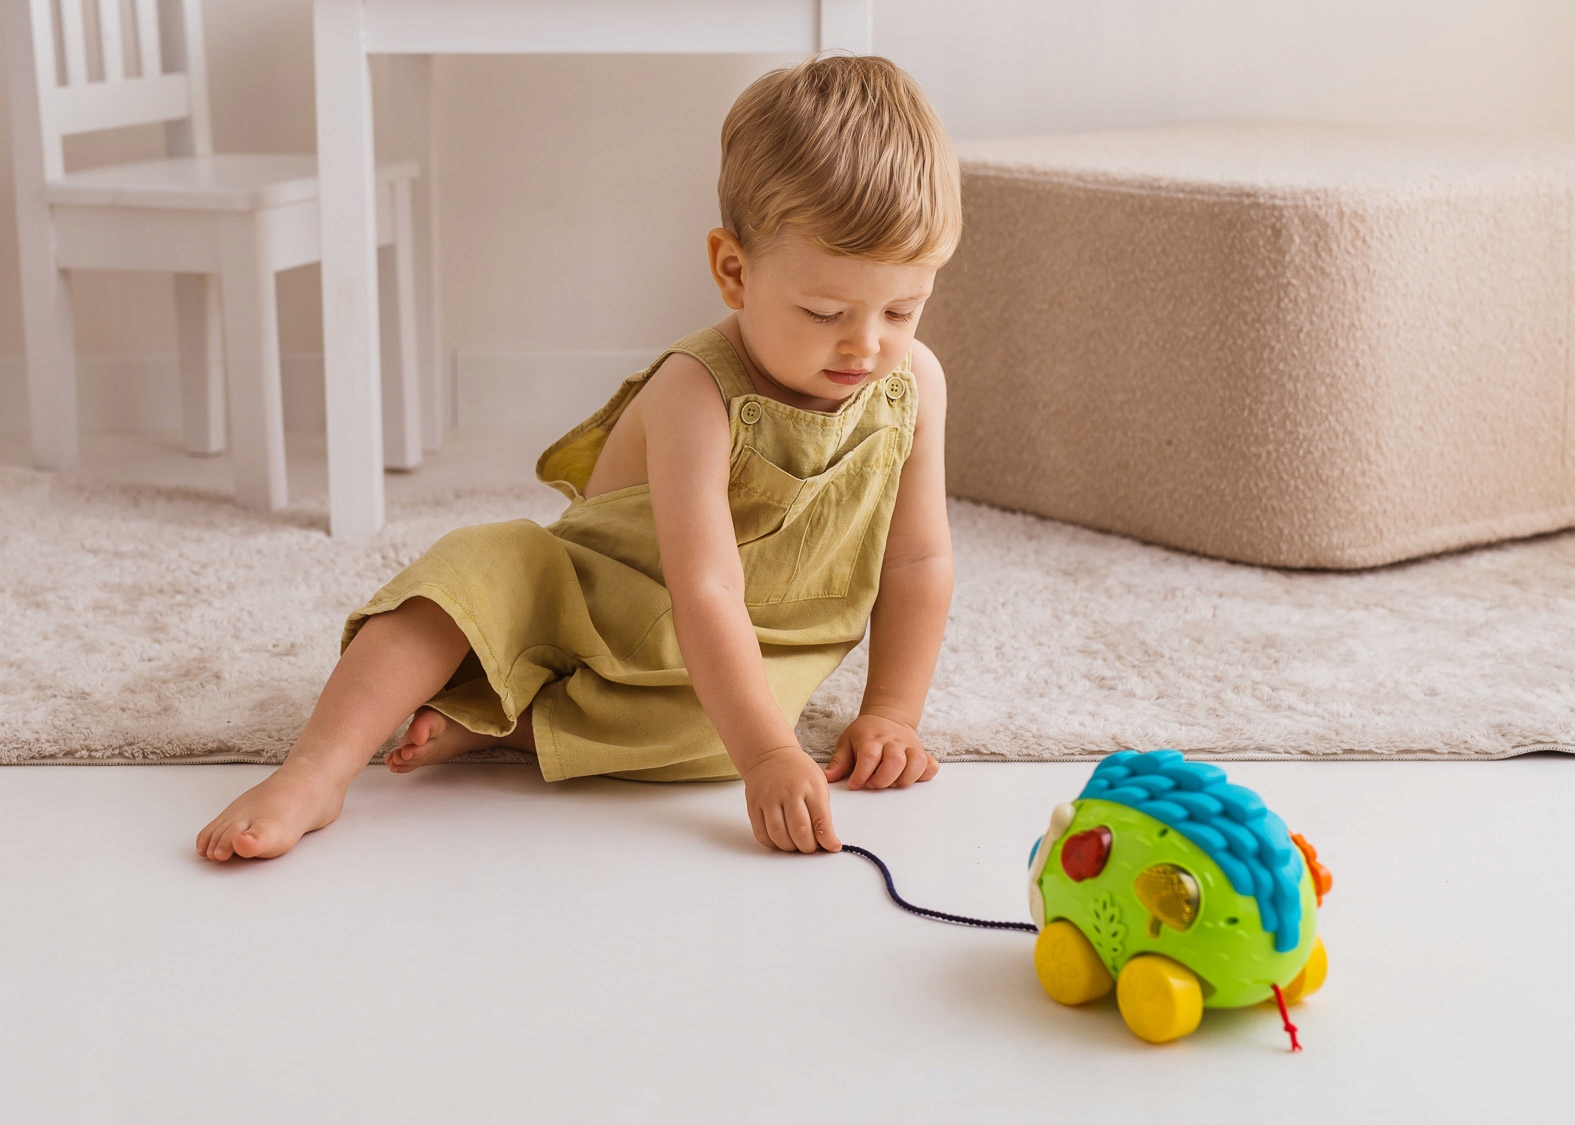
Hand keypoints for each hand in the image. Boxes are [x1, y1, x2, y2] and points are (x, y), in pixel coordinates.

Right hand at [741, 745, 841, 852]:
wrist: (771, 755)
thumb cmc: (798, 772)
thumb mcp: (818, 784)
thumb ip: (823, 812)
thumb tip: (827, 841)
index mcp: (810, 786)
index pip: (821, 820)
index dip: (827, 840)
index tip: (831, 847)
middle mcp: (789, 792)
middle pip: (799, 831)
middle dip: (807, 847)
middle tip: (811, 847)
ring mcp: (769, 798)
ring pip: (778, 835)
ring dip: (789, 848)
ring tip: (795, 845)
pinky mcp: (754, 805)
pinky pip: (761, 833)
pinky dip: (772, 844)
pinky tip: (780, 840)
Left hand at [825, 714, 939, 790]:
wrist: (888, 716)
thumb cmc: (865, 734)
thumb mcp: (847, 741)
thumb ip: (839, 761)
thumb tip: (828, 778)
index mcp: (871, 737)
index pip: (869, 755)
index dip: (862, 774)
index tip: (855, 785)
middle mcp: (892, 741)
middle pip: (895, 760)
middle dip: (883, 779)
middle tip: (873, 785)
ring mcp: (909, 747)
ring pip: (916, 762)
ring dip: (904, 778)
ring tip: (891, 784)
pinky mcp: (922, 753)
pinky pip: (931, 765)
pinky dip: (925, 774)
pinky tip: (912, 778)